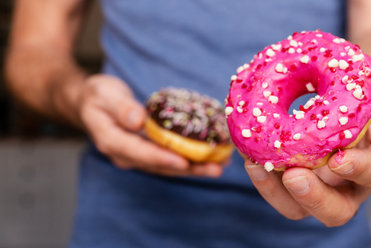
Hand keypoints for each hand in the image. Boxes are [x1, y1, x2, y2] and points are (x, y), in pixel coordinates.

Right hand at [78, 74, 223, 176]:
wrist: (91, 104)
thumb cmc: (98, 96)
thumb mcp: (105, 95)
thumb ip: (121, 107)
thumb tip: (138, 119)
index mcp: (111, 141)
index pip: (139, 153)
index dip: (162, 158)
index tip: (184, 162)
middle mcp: (124, 154)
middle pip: (158, 165)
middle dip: (188, 168)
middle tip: (215, 168)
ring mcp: (136, 156)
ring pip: (166, 166)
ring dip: (193, 168)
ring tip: (220, 166)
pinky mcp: (146, 152)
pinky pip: (168, 158)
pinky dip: (189, 159)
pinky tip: (210, 158)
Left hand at [244, 74, 370, 226]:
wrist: (341, 96)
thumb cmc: (355, 87)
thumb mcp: (364, 79)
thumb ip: (358, 80)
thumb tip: (339, 66)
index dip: (362, 170)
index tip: (340, 159)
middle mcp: (349, 183)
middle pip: (337, 211)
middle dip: (313, 197)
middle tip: (293, 176)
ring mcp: (319, 186)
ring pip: (298, 208)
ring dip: (274, 190)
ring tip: (255, 163)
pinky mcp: (293, 181)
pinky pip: (275, 188)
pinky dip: (260, 174)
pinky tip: (247, 154)